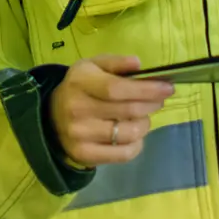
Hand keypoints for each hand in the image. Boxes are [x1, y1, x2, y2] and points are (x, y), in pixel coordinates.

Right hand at [47, 55, 173, 167]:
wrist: (52, 116)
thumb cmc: (80, 87)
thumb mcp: (92, 66)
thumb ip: (116, 62)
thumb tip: (138, 64)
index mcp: (80, 82)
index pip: (117, 88)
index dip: (146, 89)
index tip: (167, 87)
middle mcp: (77, 109)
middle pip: (127, 111)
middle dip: (151, 104)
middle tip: (159, 100)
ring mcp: (80, 135)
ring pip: (129, 134)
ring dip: (145, 124)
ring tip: (143, 116)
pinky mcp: (84, 155)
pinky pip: (123, 154)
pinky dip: (137, 144)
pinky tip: (134, 135)